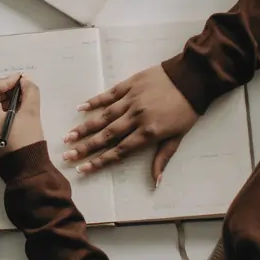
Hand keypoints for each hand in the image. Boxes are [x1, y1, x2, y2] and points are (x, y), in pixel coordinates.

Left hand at [0, 75, 43, 162]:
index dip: (6, 81)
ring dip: (2, 100)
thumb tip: (25, 81)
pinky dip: (0, 111)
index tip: (21, 82)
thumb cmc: (27, 144)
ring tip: (21, 102)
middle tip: (21, 90)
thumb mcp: (31, 113)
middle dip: (4, 90)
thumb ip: (29, 92)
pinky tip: (15, 113)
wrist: (26, 170)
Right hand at [64, 65, 199, 183]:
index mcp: (148, 133)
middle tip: (67, 156)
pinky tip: (80, 108)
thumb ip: (163, 158)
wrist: (192, 78)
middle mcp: (136, 117)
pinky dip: (94, 101)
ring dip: (85, 127)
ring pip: (104, 116)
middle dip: (85, 147)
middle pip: (107, 135)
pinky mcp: (130, 84)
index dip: (100, 161)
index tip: (83, 169)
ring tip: (68, 137)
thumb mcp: (178, 137)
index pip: (120, 151)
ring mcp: (131, 100)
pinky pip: (109, 95)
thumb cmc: (187, 109)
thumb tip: (156, 181)